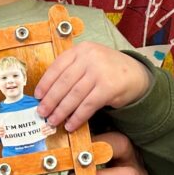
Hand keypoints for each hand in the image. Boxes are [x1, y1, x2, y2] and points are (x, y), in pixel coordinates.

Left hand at [34, 43, 150, 132]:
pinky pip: (87, 105)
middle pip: (64, 82)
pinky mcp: (108, 88)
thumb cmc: (107, 69)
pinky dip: (77, 117)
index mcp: (81, 49)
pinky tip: (71, 124)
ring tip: (53, 121)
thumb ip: (72, 70)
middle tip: (42, 112)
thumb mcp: (89, 61)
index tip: (38, 96)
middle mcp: (90, 58)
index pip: (57, 66)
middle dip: (51, 100)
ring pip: (74, 95)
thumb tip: (48, 93)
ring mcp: (100, 72)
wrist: (135, 74)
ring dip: (61, 111)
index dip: (45, 82)